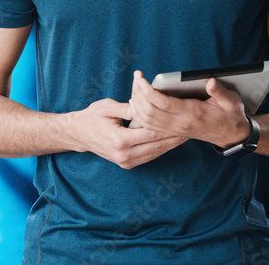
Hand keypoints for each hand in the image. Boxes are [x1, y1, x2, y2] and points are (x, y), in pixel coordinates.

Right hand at [68, 98, 186, 168]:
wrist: (79, 134)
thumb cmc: (92, 117)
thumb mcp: (108, 107)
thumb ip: (128, 107)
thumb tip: (146, 104)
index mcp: (120, 140)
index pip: (151, 134)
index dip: (168, 127)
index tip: (181, 120)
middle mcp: (124, 155)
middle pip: (157, 146)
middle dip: (174, 137)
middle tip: (190, 128)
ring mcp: (126, 161)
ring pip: (156, 153)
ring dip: (171, 144)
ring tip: (185, 134)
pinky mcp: (127, 163)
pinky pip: (149, 156)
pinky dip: (161, 148)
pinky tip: (171, 141)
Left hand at [129, 71, 250, 148]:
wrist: (230, 135)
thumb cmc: (230, 115)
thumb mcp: (231, 101)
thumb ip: (220, 92)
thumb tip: (210, 81)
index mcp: (192, 114)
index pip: (163, 104)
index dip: (148, 91)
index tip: (141, 78)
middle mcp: (180, 123)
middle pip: (149, 111)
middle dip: (138, 93)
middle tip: (136, 77)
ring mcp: (174, 129)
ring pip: (146, 120)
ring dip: (137, 103)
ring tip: (136, 85)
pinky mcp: (172, 131)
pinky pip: (149, 125)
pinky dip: (139, 114)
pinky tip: (137, 101)